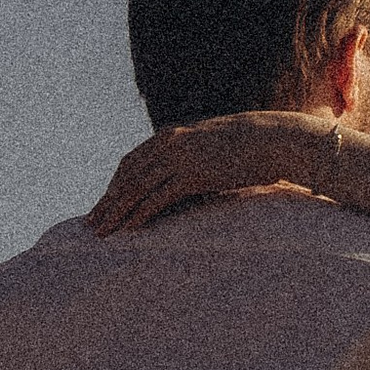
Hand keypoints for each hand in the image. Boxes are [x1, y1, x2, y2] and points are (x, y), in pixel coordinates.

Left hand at [87, 110, 325, 238]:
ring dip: (116, 212)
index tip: (103, 204)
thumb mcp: (214, 146)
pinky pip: (158, 199)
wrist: (276, 140)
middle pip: (127, 175)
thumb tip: (185, 175)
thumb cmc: (251, 145)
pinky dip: (140, 215)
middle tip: (92, 223)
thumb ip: (193, 156)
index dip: (114, 184)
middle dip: (107, 202)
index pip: (131, 162)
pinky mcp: (194, 176)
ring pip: (136, 188)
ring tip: (103, 233)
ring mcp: (180, 159)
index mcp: (172, 135)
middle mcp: (170, 144)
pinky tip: (129, 230)